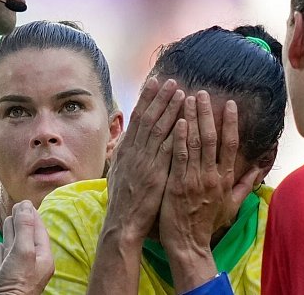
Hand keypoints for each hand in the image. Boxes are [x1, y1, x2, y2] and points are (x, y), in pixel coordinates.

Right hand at [0, 201, 53, 294]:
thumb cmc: (17, 282)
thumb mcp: (23, 251)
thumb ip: (25, 228)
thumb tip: (26, 205)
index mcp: (43, 258)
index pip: (39, 232)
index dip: (32, 216)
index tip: (26, 203)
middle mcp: (32, 265)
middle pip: (27, 238)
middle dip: (22, 222)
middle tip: (18, 207)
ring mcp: (16, 273)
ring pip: (14, 249)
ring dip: (11, 234)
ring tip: (8, 221)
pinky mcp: (3, 280)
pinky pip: (3, 262)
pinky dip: (0, 252)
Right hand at [104, 77, 185, 239]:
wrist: (122, 223)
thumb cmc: (122, 201)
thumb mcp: (118, 172)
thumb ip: (123, 154)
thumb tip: (126, 137)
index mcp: (125, 151)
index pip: (136, 118)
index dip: (146, 99)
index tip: (154, 82)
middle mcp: (134, 152)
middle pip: (148, 118)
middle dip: (160, 98)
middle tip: (171, 80)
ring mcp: (145, 162)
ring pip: (158, 129)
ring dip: (170, 109)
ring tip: (181, 92)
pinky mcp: (156, 174)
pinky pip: (168, 150)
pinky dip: (176, 134)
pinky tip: (185, 121)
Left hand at [157, 92, 258, 291]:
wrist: (188, 243)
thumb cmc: (208, 223)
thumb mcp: (232, 204)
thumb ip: (245, 184)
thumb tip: (260, 167)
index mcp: (225, 178)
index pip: (230, 144)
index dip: (230, 122)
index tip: (229, 104)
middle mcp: (212, 176)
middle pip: (212, 138)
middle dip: (207, 113)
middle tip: (203, 92)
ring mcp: (195, 179)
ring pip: (195, 143)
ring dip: (192, 118)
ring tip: (189, 97)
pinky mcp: (177, 184)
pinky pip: (179, 156)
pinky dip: (179, 138)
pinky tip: (178, 121)